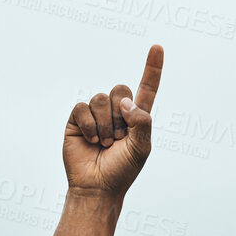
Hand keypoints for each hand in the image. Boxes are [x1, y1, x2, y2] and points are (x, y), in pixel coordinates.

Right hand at [63, 44, 162, 195]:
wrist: (97, 188)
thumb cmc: (121, 172)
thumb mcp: (142, 148)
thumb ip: (142, 121)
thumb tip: (124, 102)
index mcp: (136, 118)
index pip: (146, 88)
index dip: (152, 69)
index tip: (157, 47)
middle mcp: (116, 112)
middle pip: (120, 89)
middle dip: (120, 116)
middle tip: (117, 140)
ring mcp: (96, 114)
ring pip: (101, 99)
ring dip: (105, 125)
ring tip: (104, 144)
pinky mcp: (78, 119)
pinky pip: (83, 107)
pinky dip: (89, 125)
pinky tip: (90, 140)